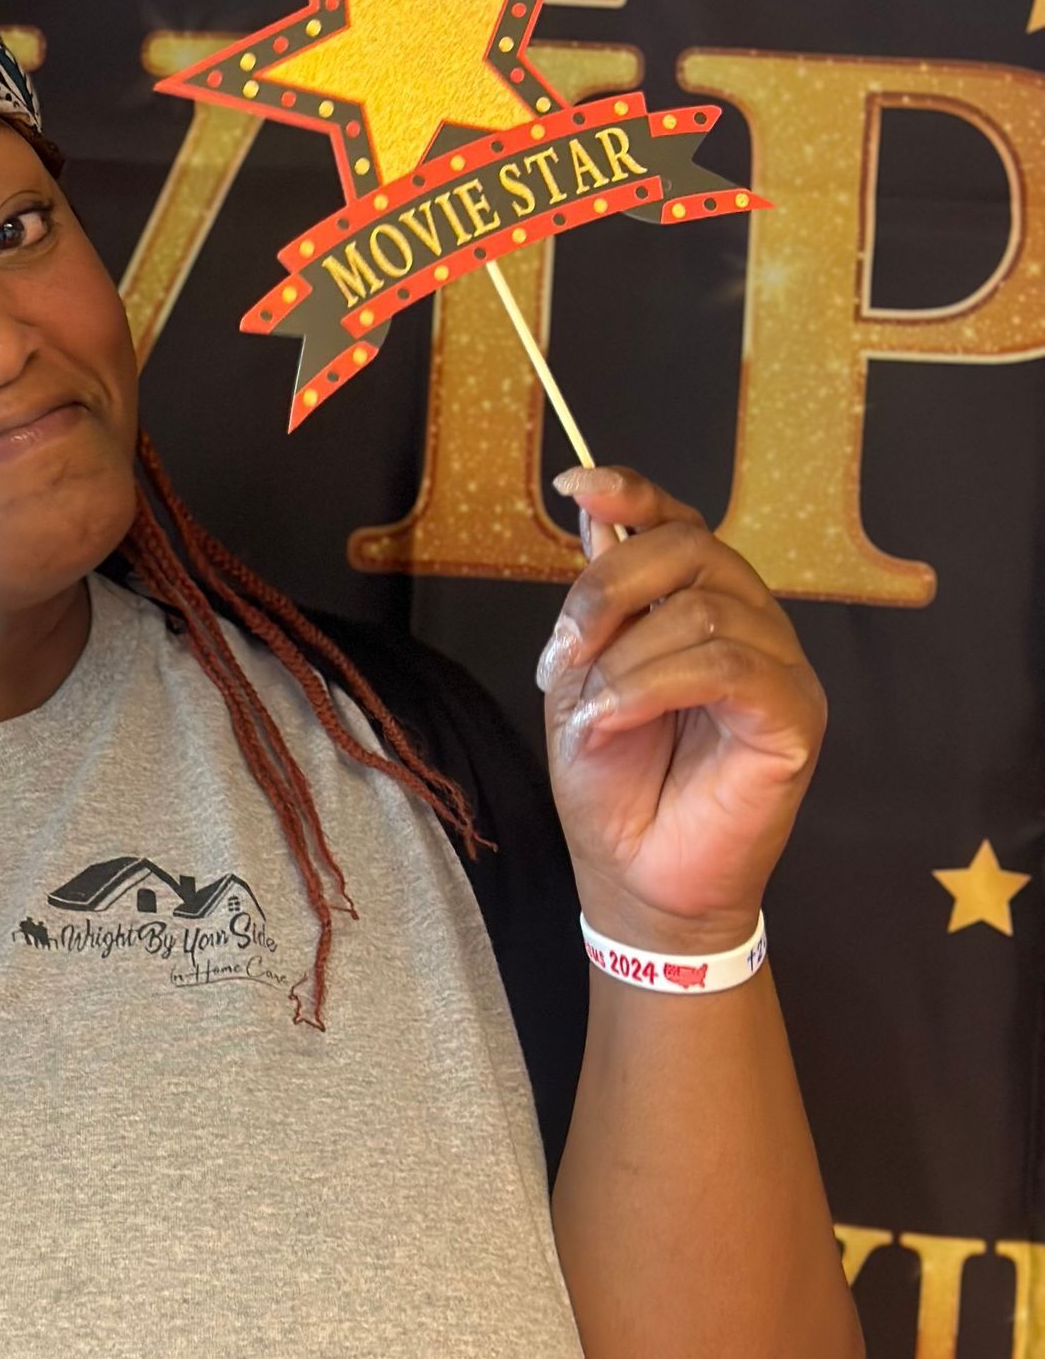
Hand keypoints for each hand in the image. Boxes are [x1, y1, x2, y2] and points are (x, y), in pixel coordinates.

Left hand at [536, 467, 825, 952]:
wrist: (634, 875)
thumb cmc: (612, 780)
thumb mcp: (583, 675)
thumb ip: (598, 599)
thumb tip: (595, 509)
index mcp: (699, 603)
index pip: (681, 522)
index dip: (633, 492)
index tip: (573, 484)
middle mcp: (751, 621)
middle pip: (691, 548)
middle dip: (606, 590)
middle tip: (563, 656)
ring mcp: (780, 667)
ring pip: (703, 609)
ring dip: (624, 659)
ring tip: (591, 714)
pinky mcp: (795, 716)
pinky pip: (729, 667)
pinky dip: (654, 685)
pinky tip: (615, 719)